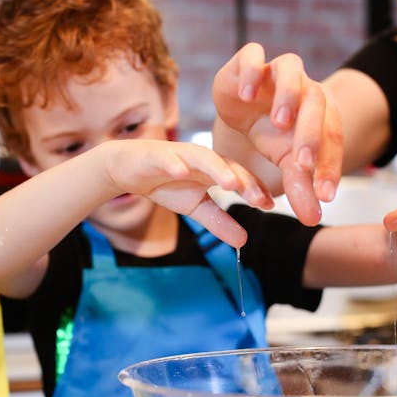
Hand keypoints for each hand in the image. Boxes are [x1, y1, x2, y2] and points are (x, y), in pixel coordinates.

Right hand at [100, 140, 272, 246]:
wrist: (127, 168)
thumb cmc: (166, 183)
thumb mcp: (195, 207)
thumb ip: (219, 222)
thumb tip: (244, 242)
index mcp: (214, 170)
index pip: (239, 177)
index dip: (254, 189)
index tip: (268, 205)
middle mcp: (202, 159)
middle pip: (227, 166)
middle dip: (243, 180)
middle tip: (257, 198)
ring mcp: (180, 154)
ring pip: (202, 158)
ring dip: (217, 168)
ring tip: (230, 182)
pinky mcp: (156, 155)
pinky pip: (167, 158)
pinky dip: (175, 164)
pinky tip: (181, 172)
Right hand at [212, 42, 342, 224]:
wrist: (242, 107)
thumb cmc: (272, 135)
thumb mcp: (286, 163)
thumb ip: (300, 187)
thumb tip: (312, 220)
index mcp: (322, 112)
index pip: (333, 138)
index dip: (330, 167)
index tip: (324, 195)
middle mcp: (304, 87)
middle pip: (316, 102)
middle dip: (311, 134)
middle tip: (301, 163)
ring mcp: (277, 71)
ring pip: (292, 68)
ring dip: (289, 95)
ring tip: (279, 122)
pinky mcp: (248, 60)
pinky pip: (254, 53)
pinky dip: (253, 70)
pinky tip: (247, 95)